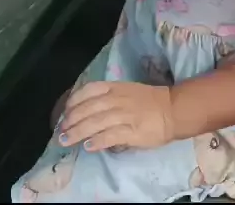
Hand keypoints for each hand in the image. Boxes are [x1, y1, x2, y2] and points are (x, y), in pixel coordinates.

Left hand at [59, 81, 173, 151]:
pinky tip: (88, 147)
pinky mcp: (133, 131)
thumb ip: (108, 98)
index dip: (74, 101)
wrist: (173, 109)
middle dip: (72, 119)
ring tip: (66, 140)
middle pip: (89, 108)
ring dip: (78, 132)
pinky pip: (111, 135)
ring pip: (96, 122)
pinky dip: (97, 141)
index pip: (89, 90)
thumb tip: (86, 111)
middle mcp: (118, 99)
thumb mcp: (126, 91)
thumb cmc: (149, 101)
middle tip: (60, 130)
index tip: (64, 112)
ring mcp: (125, 114)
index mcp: (116, 87)